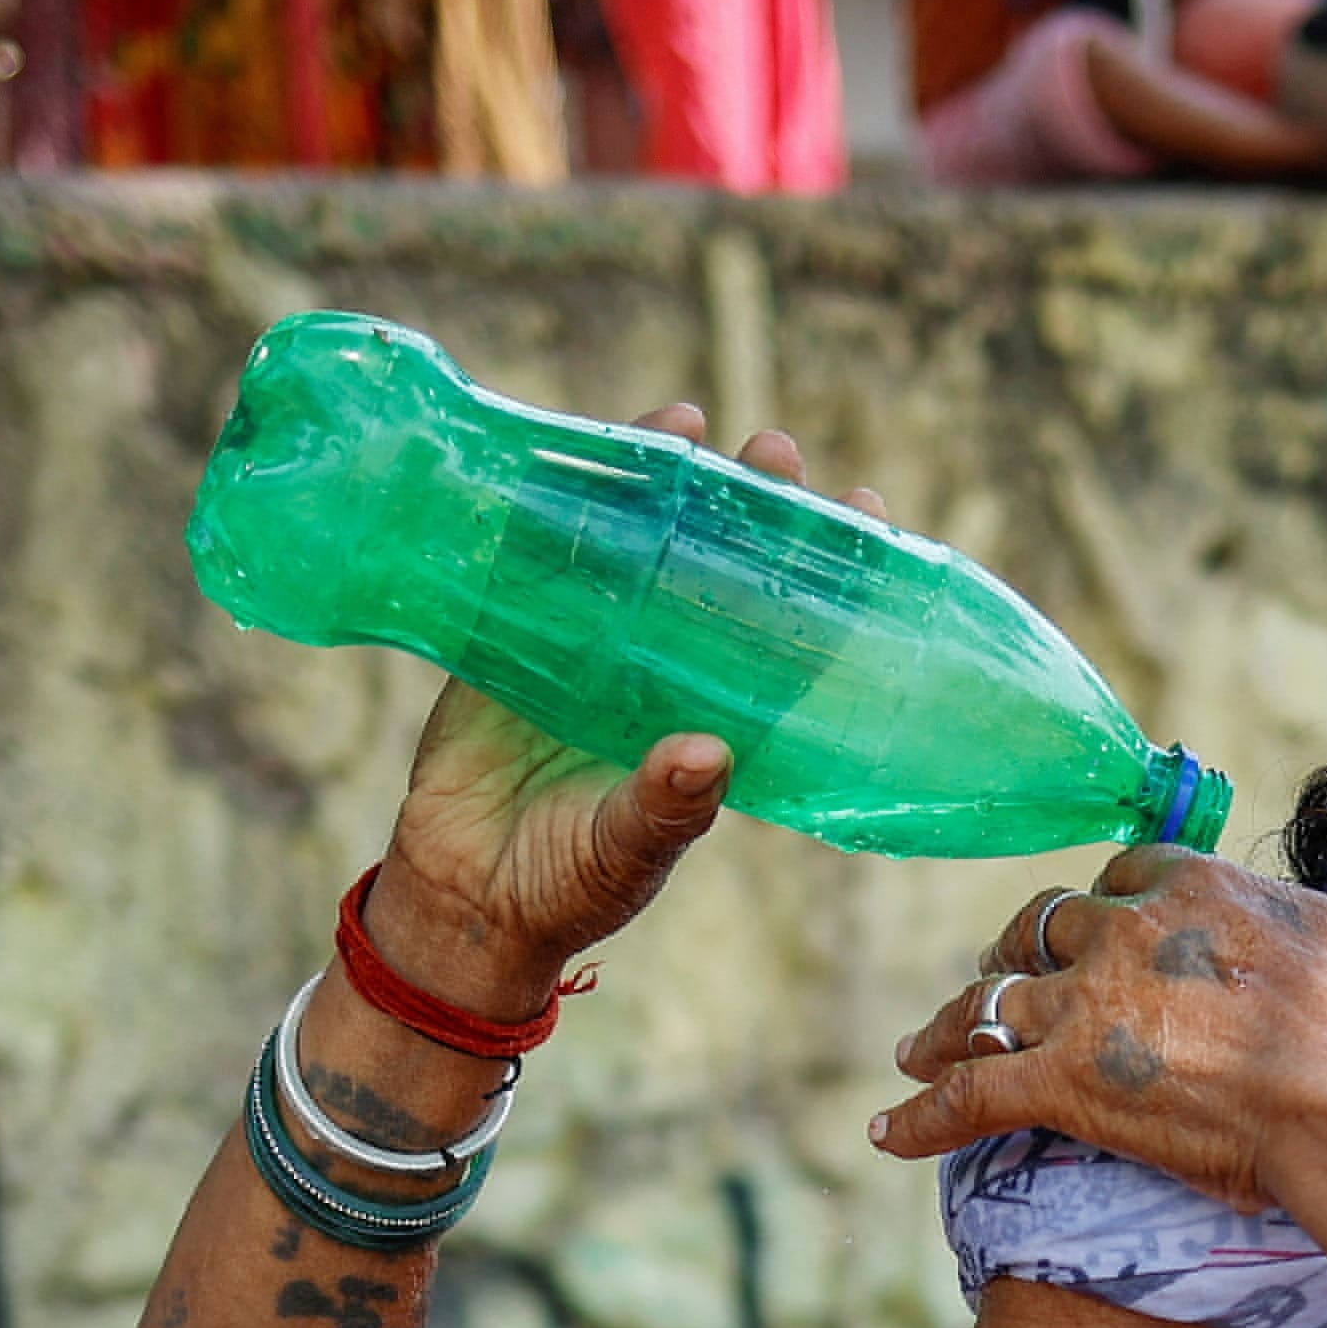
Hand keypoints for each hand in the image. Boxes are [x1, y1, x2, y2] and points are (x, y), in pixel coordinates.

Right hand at [355, 413, 877, 1023]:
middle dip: (745, 508)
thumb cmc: (567, 888)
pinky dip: (554, 512)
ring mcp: (587, 650)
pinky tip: (576, 456)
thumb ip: (665, 809)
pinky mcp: (511, 641)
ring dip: (657, 488)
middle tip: (773, 451)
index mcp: (711, 719)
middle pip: (714, 571)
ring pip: (632, 551)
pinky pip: (537, 564)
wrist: (462, 903)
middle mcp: (659, 672)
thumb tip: (708, 754)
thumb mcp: (624, 855)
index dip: (825, 577)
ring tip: (685, 424)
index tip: (864, 511)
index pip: (784, 634)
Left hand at [873, 755, 1326, 1258]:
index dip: (1101, 908)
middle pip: (1044, 932)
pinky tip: (886, 1135)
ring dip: (951, 1025)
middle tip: (990, 984)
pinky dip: (921, 1115)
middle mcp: (1128, 933)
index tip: (1089, 928)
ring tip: (917, 1048)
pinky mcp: (1064, 1083)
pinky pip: (968, 1093)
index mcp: (1197, 886)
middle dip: (1015, 955)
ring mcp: (1089, 1007)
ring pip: (991, 1004)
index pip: (1121, 879)